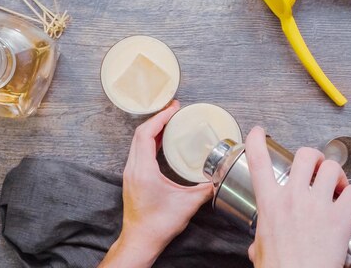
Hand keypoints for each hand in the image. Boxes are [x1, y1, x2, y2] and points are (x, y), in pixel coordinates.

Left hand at [99, 100, 212, 266]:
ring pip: (137, 142)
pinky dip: (150, 141)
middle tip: (174, 111)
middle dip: (157, 119)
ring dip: (153, 129)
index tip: (174, 109)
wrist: (141, 240)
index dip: (160, 118)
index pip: (146, 134)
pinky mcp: (132, 178)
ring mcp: (130, 173)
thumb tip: (219, 177)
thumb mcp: (187, 204)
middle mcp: (133, 168)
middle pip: (140, 133)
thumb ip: (205, 189)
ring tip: (170, 122)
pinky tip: (163, 142)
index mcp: (143, 170)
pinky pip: (138, 151)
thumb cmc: (158, 225)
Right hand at [245, 127, 350, 267]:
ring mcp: (318, 205)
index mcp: (270, 204)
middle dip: (314, 157)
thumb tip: (257, 245)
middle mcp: (293, 197)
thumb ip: (260, 240)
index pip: (258, 162)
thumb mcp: (261, 250)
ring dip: (336, 173)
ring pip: (332, 167)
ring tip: (337, 185)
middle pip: (306, 155)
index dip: (257, 141)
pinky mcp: (340, 217)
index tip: (258, 132)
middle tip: (317, 168)